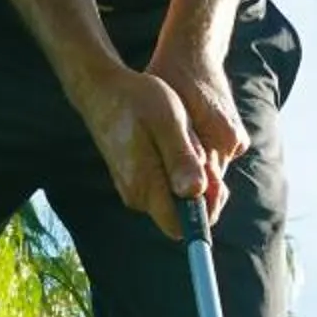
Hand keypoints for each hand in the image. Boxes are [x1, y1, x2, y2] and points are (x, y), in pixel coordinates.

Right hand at [78, 41, 245, 237]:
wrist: (103, 90)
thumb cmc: (138, 101)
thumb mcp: (168, 123)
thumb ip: (181, 159)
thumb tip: (195, 192)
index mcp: (145, 186)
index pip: (182, 227)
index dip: (205, 213)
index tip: (214, 183)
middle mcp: (138, 195)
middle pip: (182, 214)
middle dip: (201, 189)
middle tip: (199, 150)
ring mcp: (134, 188)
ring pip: (175, 197)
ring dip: (189, 175)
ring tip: (181, 139)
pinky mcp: (135, 179)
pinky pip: (165, 185)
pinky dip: (178, 168)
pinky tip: (173, 140)